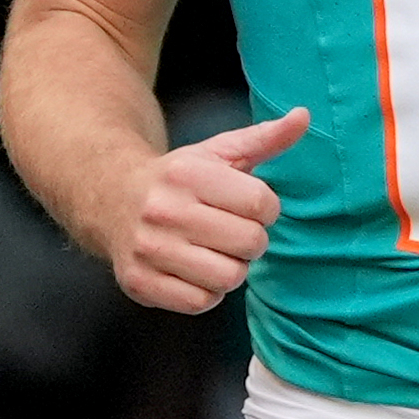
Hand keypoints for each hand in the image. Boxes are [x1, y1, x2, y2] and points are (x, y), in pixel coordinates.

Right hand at [106, 106, 308, 313]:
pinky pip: (200, 302)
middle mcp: (165, 211)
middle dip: (252, 240)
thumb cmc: (180, 178)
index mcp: (188, 174)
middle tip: (234, 231)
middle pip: (250, 243)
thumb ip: (266, 137)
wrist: (113, 199)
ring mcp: (149, 249)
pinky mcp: (139, 282)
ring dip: (232, 268)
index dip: (267, 208)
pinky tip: (196, 271)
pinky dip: (207, 292)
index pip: (260, 203)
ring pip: (228, 277)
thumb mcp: (220, 151)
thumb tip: (304, 116)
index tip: (251, 206)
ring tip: (216, 251)